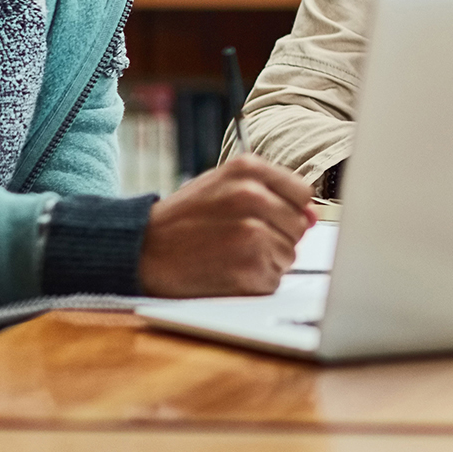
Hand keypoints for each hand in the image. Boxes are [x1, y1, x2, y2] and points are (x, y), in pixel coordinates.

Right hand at [137, 155, 314, 297]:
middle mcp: (253, 198)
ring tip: (229, 253)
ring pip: (289, 254)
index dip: (288, 209)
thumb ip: (271, 192)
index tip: (267, 216)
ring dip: (266, 260)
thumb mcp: (222, 186)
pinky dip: (255, 281)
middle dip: (277, 236)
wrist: (139, 249)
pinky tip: (227, 270)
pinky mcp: (248, 269)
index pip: (302, 193)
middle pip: (299, 226)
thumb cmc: (183, 218)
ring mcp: (252, 235)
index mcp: (248, 170)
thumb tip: (313, 216)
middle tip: (238, 238)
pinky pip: (274, 279)